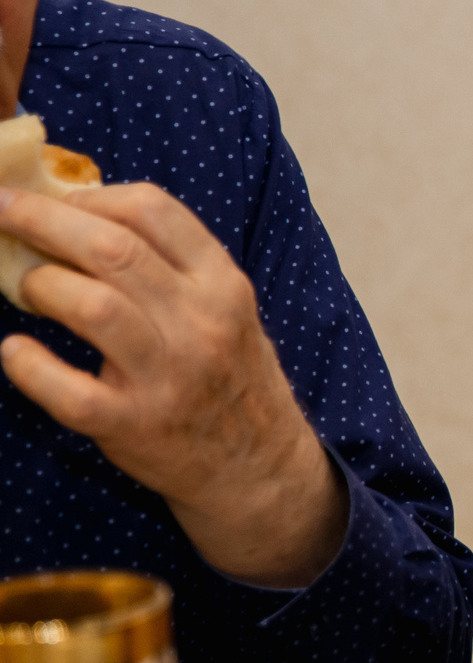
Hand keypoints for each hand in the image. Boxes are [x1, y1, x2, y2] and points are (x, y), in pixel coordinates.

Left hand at [0, 183, 345, 586]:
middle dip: (42, 220)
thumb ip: (172, 266)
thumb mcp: (225, 310)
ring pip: (91, 307)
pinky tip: (15, 352)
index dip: (88, 196)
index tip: (51, 198)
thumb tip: (82, 214)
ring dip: (41, 286)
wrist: (258, 466)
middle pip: (112, 249)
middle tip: (2, 210)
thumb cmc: (229, 377)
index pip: (153, 210)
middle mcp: (201, 323)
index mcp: (223, 285)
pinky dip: (29, 366)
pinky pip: (66, 391)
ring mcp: (167, 377)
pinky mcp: (133, 425)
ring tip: (23, 287)